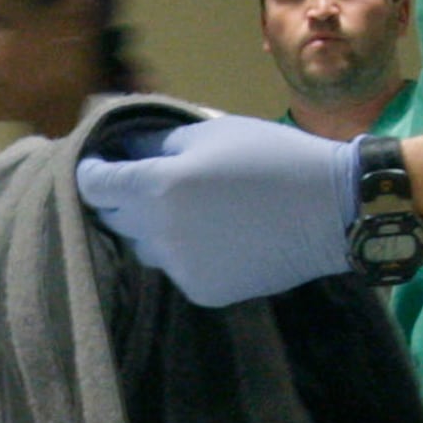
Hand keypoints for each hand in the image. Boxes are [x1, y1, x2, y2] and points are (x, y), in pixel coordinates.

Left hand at [74, 115, 357, 305]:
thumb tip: (121, 150)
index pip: (94, 184)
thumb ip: (156, 142)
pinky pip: (177, 269)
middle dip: (121, 198)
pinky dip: (186, 253)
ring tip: (191, 210)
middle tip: (146, 181)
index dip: (92, 170)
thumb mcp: (211, 131)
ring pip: (144, 247)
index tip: (98, 164)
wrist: (330, 210)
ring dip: (152, 228)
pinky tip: (218, 236)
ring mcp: (181, 267)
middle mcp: (161, 232)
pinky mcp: (203, 290)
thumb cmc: (271, 157)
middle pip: (112, 218)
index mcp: (158, 186)